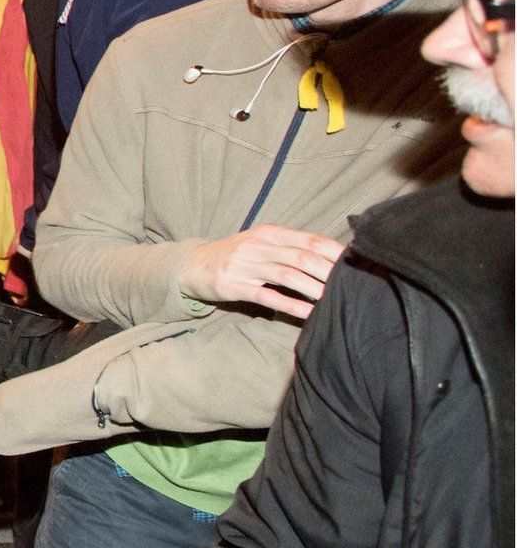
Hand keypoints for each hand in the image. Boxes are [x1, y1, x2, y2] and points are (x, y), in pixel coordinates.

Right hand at [177, 224, 346, 319]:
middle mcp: (257, 246)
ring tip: (333, 300)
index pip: (309, 240)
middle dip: (328, 271)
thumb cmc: (234, 256)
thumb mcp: (260, 243)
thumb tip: (330, 256)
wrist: (191, 265)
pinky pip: (266, 296)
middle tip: (350, 285)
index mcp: (269, 233)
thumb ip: (290, 247)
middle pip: (301, 257)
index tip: (356, 263)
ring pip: (287, 276)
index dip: (334, 252)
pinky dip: (290, 305)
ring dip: (313, 288)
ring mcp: (243, 266)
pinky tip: (308, 314)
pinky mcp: (232, 286)